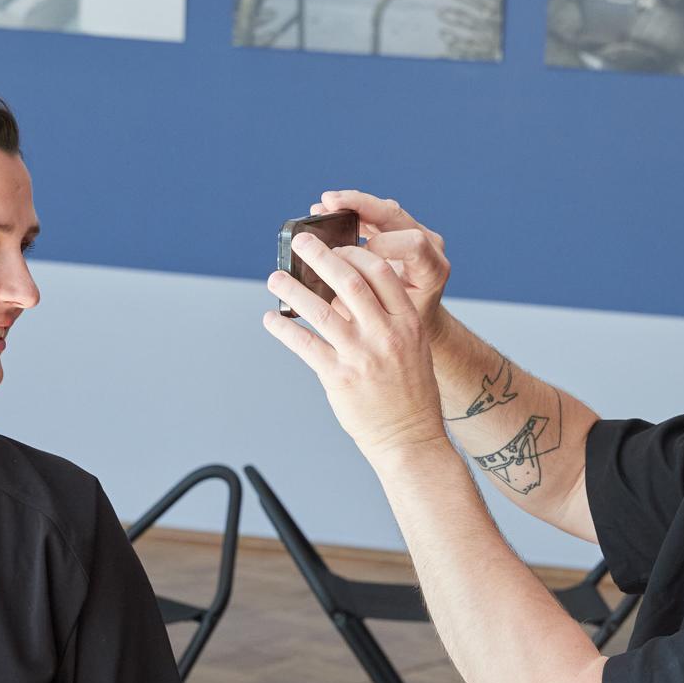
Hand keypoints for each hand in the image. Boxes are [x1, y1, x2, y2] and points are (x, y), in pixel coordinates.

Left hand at [264, 235, 447, 460]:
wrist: (409, 438)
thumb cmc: (409, 392)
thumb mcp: (412, 346)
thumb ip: (386, 318)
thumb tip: (342, 291)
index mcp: (408, 322)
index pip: (380, 272)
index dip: (354, 253)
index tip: (335, 247)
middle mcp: (386, 334)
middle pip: (348, 281)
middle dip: (319, 256)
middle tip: (300, 244)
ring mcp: (362, 356)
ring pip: (320, 310)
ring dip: (292, 289)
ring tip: (275, 279)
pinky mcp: (339, 378)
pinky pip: (305, 345)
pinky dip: (284, 329)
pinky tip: (271, 319)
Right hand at [313, 190, 451, 339]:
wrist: (423, 320)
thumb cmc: (406, 324)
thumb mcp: (390, 318)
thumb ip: (369, 300)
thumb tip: (334, 287)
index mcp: (433, 270)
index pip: (413, 245)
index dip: (384, 244)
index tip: (357, 251)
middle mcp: (430, 246)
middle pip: (395, 215)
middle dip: (360, 206)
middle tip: (330, 203)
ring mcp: (417, 233)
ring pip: (384, 209)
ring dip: (351, 204)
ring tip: (323, 206)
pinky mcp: (402, 229)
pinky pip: (376, 213)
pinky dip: (351, 211)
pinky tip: (328, 210)